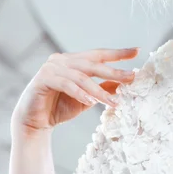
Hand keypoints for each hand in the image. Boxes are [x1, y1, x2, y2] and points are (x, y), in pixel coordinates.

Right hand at [11, 47, 139, 137]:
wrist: (35, 122)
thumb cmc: (60, 108)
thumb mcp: (88, 98)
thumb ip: (102, 89)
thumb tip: (123, 83)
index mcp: (73, 61)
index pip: (99, 54)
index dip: (118, 53)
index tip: (137, 51)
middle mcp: (62, 60)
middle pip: (93, 63)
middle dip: (113, 71)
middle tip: (131, 77)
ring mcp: (51, 68)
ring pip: (82, 77)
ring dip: (99, 90)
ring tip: (113, 101)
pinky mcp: (43, 79)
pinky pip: (66, 85)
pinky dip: (80, 93)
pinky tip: (91, 101)